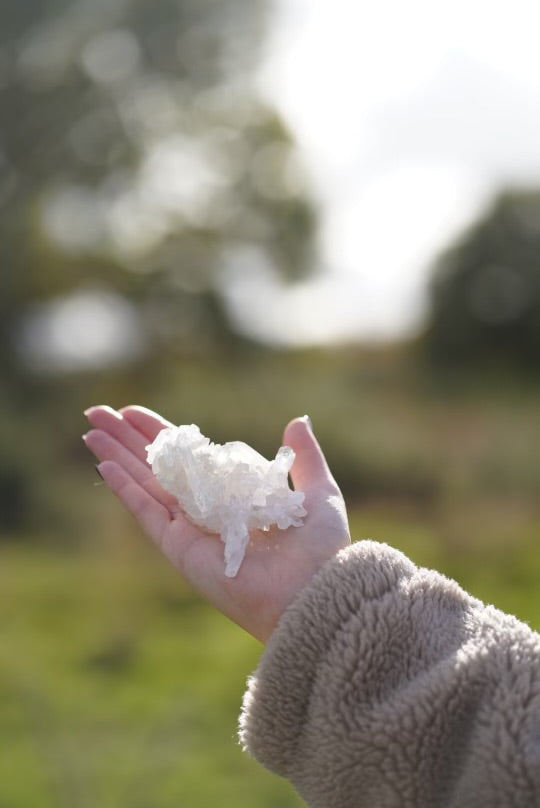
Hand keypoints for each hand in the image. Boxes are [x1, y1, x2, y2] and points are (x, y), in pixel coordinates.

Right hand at [83, 406, 350, 642]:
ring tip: (90, 429)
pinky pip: (146, 511)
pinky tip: (104, 463)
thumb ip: (304, 457)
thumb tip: (296, 421)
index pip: (186, 457)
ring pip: (143, 483)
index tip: (133, 412)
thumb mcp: (318, 491)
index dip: (159, 433)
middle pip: (156, 466)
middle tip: (97, 412)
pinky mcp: (179, 548)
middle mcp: (204, 510)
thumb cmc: (321, 548)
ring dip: (115, 456)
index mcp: (231, 494)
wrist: (312, 591)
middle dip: (126, 439)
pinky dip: (124, 487)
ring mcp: (189, 529)